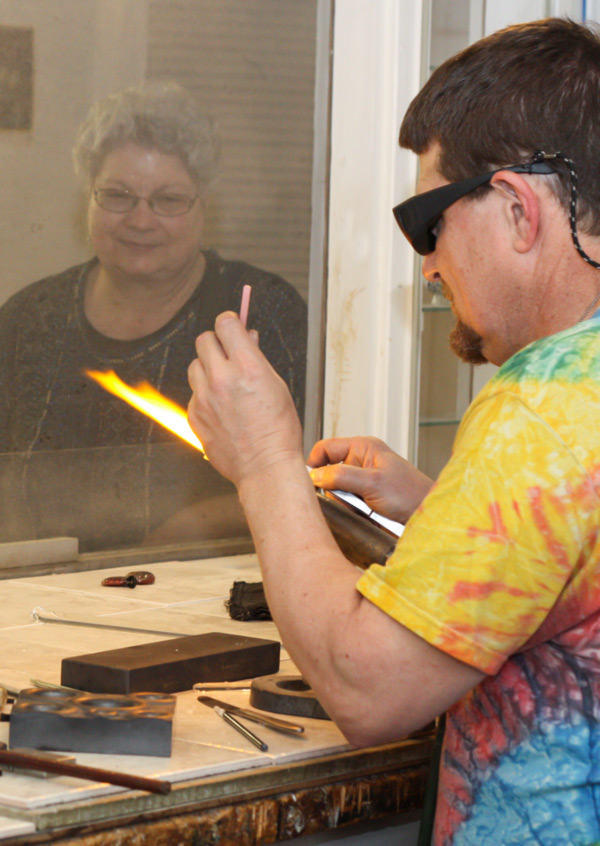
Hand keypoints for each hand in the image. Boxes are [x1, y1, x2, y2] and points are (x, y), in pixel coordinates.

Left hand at [187, 312, 303, 487]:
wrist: (264, 467)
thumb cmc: (278, 432)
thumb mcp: (277, 386)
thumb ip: (257, 359)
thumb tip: (246, 339)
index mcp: (247, 367)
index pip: (226, 324)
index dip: (230, 322)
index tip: (232, 325)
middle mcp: (221, 379)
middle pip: (204, 340)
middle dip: (217, 342)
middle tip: (227, 353)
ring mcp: (204, 398)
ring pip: (195, 365)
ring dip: (207, 367)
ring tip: (224, 383)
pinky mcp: (194, 415)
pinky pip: (194, 393)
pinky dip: (205, 394)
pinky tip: (221, 407)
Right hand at [307, 436, 433, 522]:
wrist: (426, 515)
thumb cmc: (409, 493)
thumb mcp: (372, 483)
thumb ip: (341, 476)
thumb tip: (315, 475)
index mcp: (363, 447)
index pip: (326, 447)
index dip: (315, 462)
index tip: (311, 482)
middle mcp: (361, 460)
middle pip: (328, 469)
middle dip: (330, 486)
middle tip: (339, 498)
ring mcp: (362, 478)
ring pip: (336, 487)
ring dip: (340, 500)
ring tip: (356, 507)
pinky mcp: (364, 495)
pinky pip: (345, 499)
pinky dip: (347, 508)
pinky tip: (358, 513)